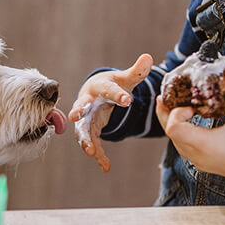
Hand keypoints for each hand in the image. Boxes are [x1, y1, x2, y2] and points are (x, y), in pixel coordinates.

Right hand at [67, 54, 152, 172]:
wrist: (95, 93)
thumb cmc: (112, 84)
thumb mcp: (125, 79)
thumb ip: (137, 71)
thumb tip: (149, 57)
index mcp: (99, 87)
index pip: (109, 90)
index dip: (118, 95)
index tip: (128, 100)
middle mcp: (87, 102)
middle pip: (82, 107)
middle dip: (78, 112)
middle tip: (76, 117)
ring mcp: (85, 118)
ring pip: (82, 130)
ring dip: (85, 140)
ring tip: (92, 153)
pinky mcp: (89, 130)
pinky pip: (92, 143)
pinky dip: (98, 155)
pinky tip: (106, 166)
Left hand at [155, 67, 224, 198]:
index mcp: (202, 145)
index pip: (173, 128)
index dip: (176, 112)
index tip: (192, 105)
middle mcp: (196, 155)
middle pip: (169, 134)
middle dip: (165, 115)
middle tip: (163, 98)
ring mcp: (199, 162)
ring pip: (176, 142)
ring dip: (174, 124)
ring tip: (177, 108)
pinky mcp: (205, 164)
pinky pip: (184, 148)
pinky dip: (182, 134)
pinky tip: (191, 124)